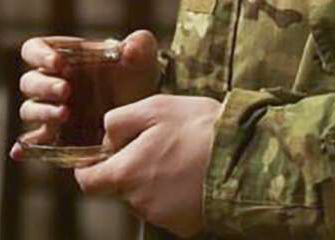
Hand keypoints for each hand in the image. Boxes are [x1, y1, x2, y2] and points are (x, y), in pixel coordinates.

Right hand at [10, 29, 159, 155]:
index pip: (33, 50)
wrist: (144, 113)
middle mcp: (51, 84)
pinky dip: (25, 146)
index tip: (58, 63)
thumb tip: (129, 47)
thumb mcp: (143, 58)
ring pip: (29, 109)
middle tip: (67, 90)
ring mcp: (52, 111)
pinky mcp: (58, 137)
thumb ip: (140, 45)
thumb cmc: (137, 77)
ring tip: (66, 114)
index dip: (40, 55)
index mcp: (62, 57)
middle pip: (29, 82)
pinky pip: (34, 142)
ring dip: (42, 112)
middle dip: (45, 86)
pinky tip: (20, 152)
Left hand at [73, 94, 220, 236]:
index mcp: (126, 174)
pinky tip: (192, 175)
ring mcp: (162, 217)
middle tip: (155, 147)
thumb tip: (106, 138)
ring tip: (180, 158)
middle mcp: (139, 202)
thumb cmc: (199, 128)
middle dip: (129, 169)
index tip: (96, 159)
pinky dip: (174, 195)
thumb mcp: (153, 108)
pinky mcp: (184, 226)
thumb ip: (118, 121)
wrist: (246, 157)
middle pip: (119, 188)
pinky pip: (168, 209)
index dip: (89, 169)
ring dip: (153, 181)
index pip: (88, 182)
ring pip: (144, 198)